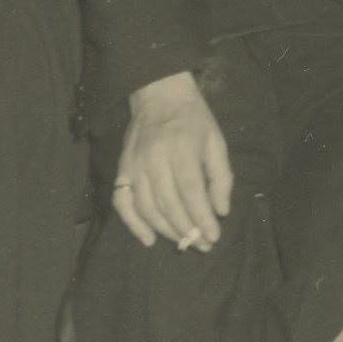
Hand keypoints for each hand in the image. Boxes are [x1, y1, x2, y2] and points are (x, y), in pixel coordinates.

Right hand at [114, 72, 233, 250]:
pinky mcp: (122, 169)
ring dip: (166, 230)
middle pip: (169, 204)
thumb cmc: (193, 120)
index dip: (202, 219)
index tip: (214, 237)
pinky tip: (148, 239)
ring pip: (147, 208)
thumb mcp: (216, 141)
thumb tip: (221, 211)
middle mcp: (155, 160)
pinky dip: (132, 224)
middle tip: (202, 246)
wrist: (158, 95)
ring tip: (183, 242)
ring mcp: (134, 165)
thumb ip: (221, 177)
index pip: (191, 193)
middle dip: (187, 230)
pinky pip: (122, 202)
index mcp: (181, 150)